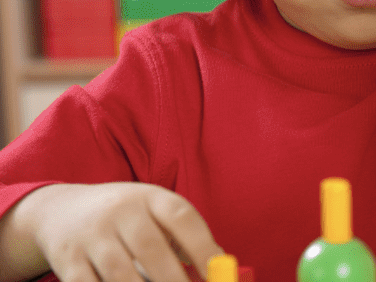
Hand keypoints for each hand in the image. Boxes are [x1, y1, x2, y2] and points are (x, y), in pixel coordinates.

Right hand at [19, 183, 221, 281]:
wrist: (61, 210)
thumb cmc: (125, 218)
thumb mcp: (153, 212)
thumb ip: (183, 238)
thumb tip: (219, 270)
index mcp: (149, 197)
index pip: (181, 216)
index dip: (202, 246)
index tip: (218, 271)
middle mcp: (119, 211)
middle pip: (150, 247)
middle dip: (173, 278)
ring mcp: (90, 236)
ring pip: (119, 272)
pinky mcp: (68, 261)